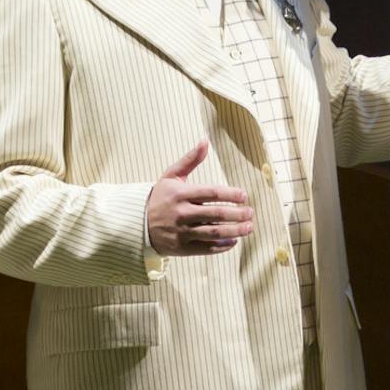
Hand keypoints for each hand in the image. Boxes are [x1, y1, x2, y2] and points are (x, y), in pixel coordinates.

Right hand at [146, 140, 254, 255]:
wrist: (138, 223)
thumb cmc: (160, 197)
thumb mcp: (171, 176)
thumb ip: (189, 160)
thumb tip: (205, 142)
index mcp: (181, 194)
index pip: (212, 193)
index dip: (231, 194)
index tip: (244, 196)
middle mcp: (182, 213)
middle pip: (217, 214)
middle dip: (238, 214)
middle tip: (250, 212)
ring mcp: (182, 232)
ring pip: (215, 232)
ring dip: (236, 231)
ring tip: (249, 227)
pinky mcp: (182, 248)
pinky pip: (207, 248)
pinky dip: (223, 245)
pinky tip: (234, 240)